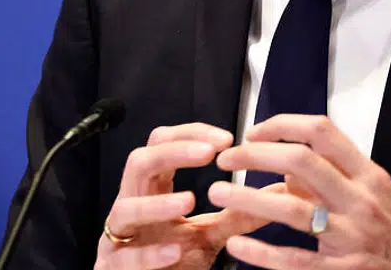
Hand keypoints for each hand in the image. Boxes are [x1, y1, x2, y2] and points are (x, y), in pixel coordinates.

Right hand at [96, 122, 285, 269]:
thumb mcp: (209, 234)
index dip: (190, 134)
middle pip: (140, 162)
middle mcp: (131, 204)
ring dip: (157, 204)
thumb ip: (236, 215)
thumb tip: (277, 194)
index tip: (226, 138)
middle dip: (172, 152)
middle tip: (208, 152)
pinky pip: (127, 257)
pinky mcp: (113, 266)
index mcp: (152, 189)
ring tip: (188, 200)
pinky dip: (150, 254)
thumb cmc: (172, 260)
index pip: (162, 143)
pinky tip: (174, 251)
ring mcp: (119, 235)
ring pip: (126, 208)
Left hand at [209, 115, 390, 269]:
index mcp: (368, 175)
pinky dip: (262, 253)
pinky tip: (237, 246)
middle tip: (226, 159)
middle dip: (255, 156)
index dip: (281, 125)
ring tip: (217, 193)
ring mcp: (351, 238)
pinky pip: (295, 260)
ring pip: (291, 210)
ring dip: (247, 200)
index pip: (321, 132)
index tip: (252, 133)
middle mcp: (360, 201)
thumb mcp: (374, 193)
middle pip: (301, 163)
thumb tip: (284, 169)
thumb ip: (333, 175)